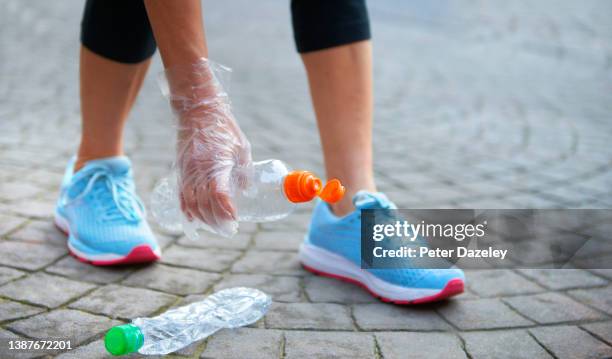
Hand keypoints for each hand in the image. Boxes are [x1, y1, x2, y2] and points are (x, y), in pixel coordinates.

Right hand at [166, 59, 251, 236]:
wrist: (198, 110)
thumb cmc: (224, 128)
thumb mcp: (242, 148)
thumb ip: (244, 171)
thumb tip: (247, 192)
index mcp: (216, 164)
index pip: (219, 195)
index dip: (226, 211)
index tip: (235, 220)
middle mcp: (199, 170)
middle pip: (205, 205)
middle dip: (217, 221)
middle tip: (229, 230)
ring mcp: (187, 171)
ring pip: (191, 204)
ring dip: (203, 220)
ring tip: (216, 227)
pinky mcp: (180, 170)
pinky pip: (181, 196)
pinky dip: (187, 211)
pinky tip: (194, 221)